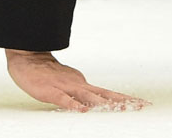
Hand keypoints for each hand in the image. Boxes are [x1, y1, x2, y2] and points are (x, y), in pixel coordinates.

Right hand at [4, 49, 148, 112]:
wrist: (29, 59)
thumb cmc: (49, 75)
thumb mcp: (69, 84)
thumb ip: (82, 94)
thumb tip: (94, 104)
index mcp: (84, 85)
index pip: (108, 94)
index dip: (125, 99)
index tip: (142, 104)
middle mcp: (79, 85)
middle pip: (105, 95)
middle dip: (123, 102)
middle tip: (140, 106)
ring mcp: (66, 88)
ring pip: (88, 97)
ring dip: (104, 104)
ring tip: (119, 109)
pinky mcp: (51, 92)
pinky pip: (63, 100)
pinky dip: (73, 105)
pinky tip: (82, 111)